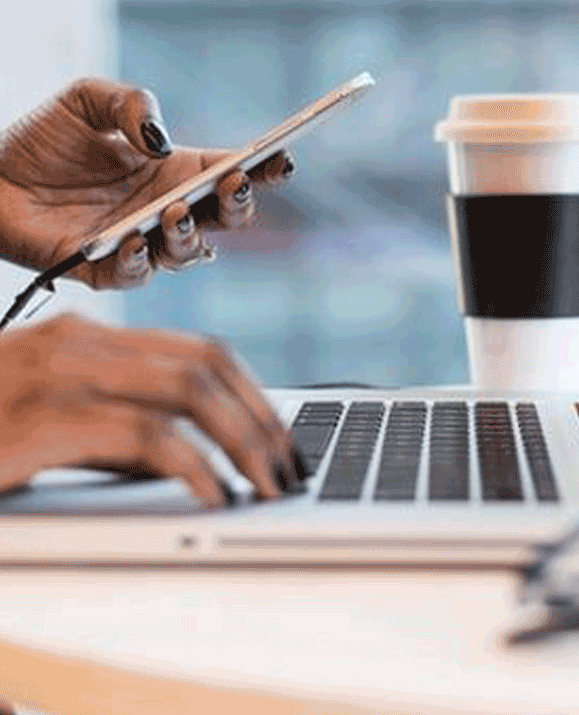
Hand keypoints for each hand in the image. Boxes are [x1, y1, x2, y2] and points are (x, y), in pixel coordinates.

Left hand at [0, 78, 294, 288]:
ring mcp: (141, 242)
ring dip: (190, 235)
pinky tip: (134, 239)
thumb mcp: (88, 100)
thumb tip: (161, 141)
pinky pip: (136, 275)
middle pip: (227, 219)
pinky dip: (141, 261)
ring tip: (174, 211)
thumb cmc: (42, 140)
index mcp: (177, 170)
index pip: (234, 172)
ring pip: (190, 253)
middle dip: (240, 205)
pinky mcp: (104, 269)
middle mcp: (168, 209)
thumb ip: (132, 103)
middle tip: (233, 185)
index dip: (265, 169)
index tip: (282, 159)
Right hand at [0, 313, 305, 503]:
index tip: (282, 438)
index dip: (253, 394)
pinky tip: (213, 496)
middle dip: (261, 419)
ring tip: (267, 485)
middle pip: (206, 365)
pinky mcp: (33, 421)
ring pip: (187, 391)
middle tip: (289, 467)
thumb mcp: (53, 425)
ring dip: (242, 440)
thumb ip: (119, 428)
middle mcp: (76, 344)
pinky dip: (193, 466)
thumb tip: (196, 456)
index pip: (200, 350)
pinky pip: (142, 436)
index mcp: (87, 338)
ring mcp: (53, 376)